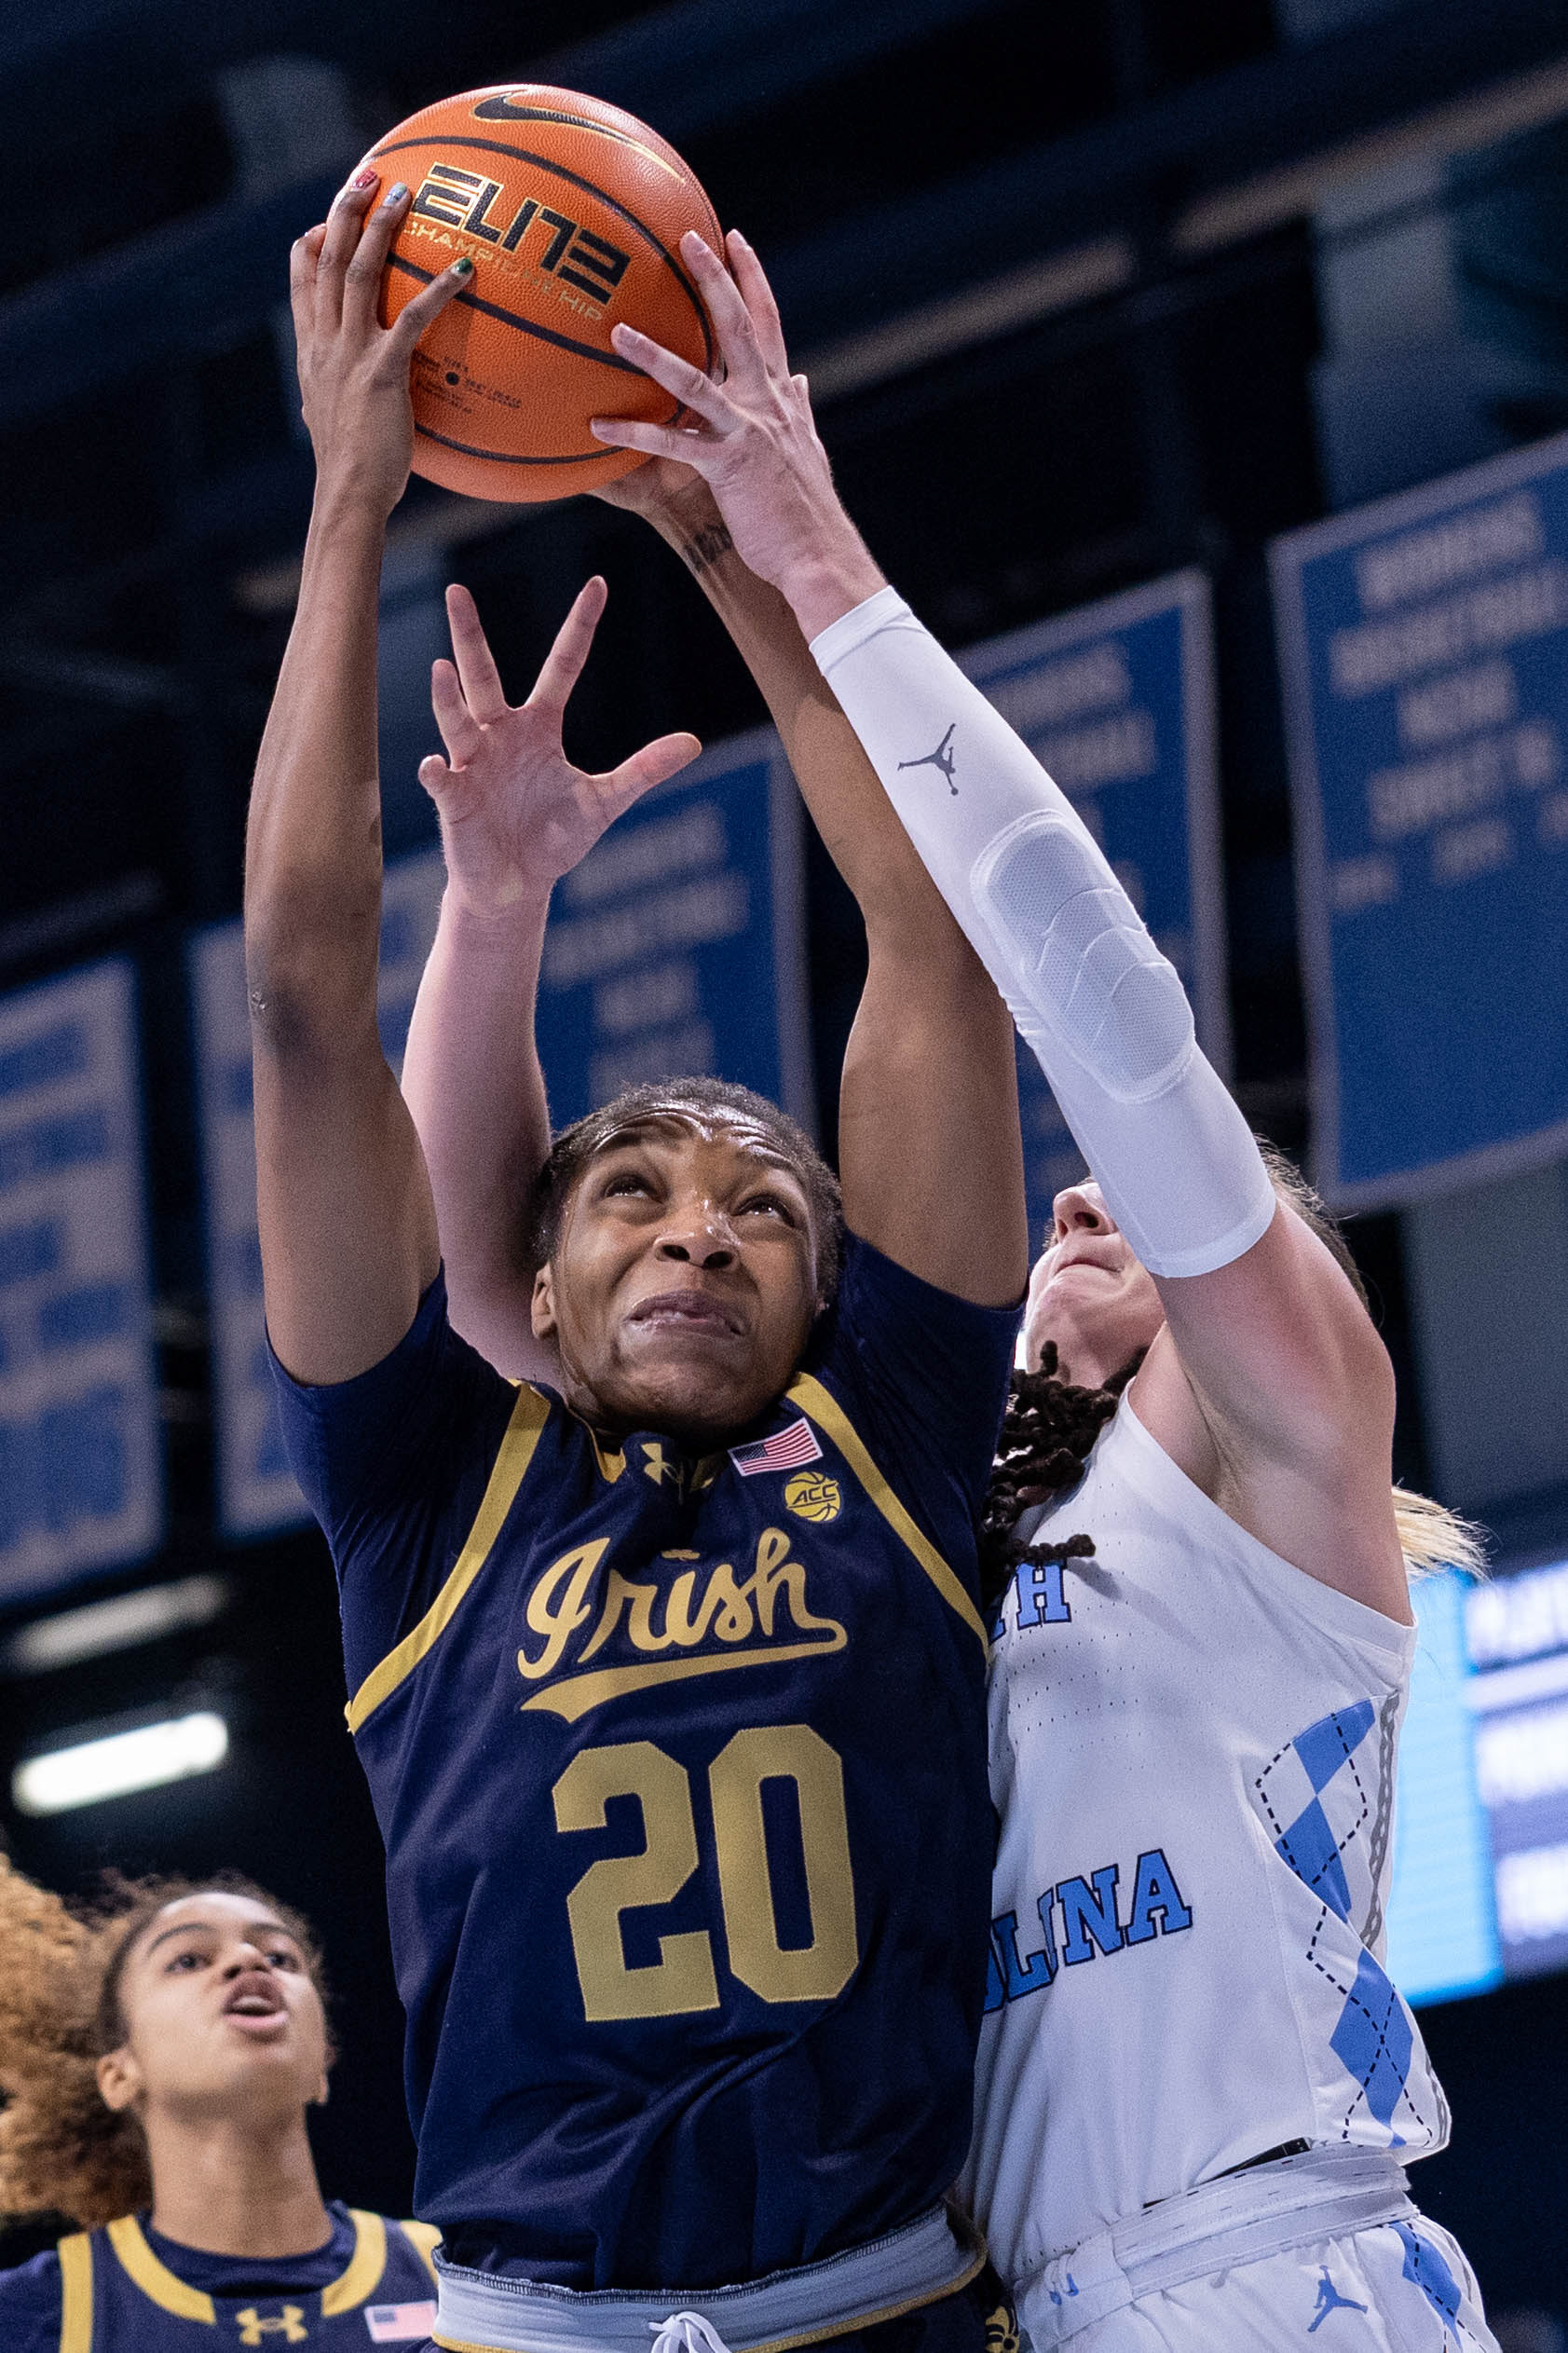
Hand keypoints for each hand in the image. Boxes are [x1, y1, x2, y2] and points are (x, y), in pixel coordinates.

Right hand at [289, 171, 468, 519]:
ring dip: (381, 228)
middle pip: (328, 258)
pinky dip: (437, 291)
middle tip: (366, 175)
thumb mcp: (333, 421)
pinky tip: (463, 272)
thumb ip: (340, 394)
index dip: (311, 242)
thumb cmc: (349, 470)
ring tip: (403, 194)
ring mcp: (350, 353)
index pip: (302, 281)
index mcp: (311, 351)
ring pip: (360, 272)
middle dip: (344, 211)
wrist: (347, 495)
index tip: (325, 217)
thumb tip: (352, 395)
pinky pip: (410, 319)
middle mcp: (325, 342)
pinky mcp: (382, 371)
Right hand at [419, 579, 700, 919]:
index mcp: (539, 727)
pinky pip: (443, 781)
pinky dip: (439, 774)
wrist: (517, 885)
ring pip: (458, 721)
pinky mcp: (455, 800)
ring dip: (448, 698)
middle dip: (469, 635)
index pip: (562, 665)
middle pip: (484, 676)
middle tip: (456, 590)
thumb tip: (693, 743)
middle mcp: (501, 734)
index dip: (579, 628)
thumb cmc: (555, 838)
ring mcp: (473, 764)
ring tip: (442, 668)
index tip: (598, 585)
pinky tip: (437, 767)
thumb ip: (643, 771)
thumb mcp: (605, 802)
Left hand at [587, 231, 885, 637]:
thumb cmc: (806, 513)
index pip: (768, 324)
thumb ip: (799, 413)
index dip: (752, 279)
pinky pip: (674, 445)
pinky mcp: (727, 468)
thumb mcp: (807, 452)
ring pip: (696, 380)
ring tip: (616, 330)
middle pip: (738, 328)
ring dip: (654, 353)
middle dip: (714, 280)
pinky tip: (598, 427)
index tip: (734, 240)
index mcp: (781, 398)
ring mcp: (746, 433)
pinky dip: (635, 435)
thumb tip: (802, 382)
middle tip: (686, 239)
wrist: (817, 556)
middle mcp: (766, 404)